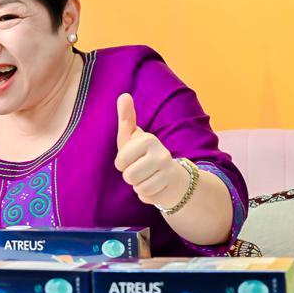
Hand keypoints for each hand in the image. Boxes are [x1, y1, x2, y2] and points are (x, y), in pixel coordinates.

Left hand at [114, 93, 188, 208]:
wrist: (173, 176)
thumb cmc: (145, 154)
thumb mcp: (133, 137)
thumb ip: (126, 117)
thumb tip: (123, 95)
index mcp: (148, 139)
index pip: (120, 161)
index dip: (122, 163)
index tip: (133, 157)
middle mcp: (161, 153)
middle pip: (128, 176)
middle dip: (130, 175)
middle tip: (141, 168)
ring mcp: (168, 171)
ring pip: (138, 187)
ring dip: (139, 185)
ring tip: (148, 176)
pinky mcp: (172, 188)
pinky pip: (147, 197)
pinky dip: (147, 194)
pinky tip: (155, 185)